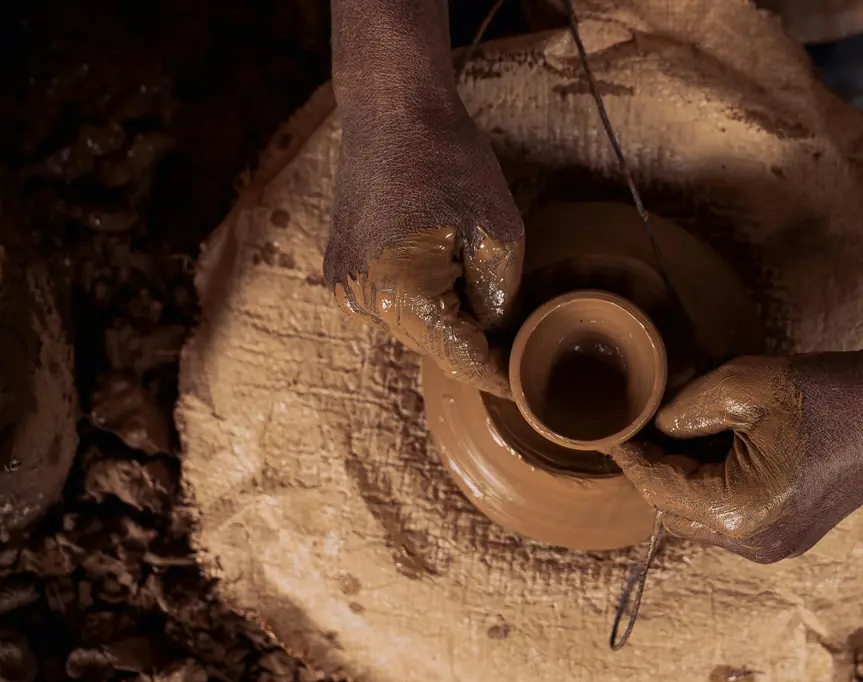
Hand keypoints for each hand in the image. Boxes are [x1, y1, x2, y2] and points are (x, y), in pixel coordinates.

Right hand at [324, 96, 523, 397]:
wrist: (389, 109)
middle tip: (515, 331)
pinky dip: (422, 298)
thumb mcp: (498, 231)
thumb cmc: (447, 159)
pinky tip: (439, 259)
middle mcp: (361, 302)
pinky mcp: (340, 274)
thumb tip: (497, 339)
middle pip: (434, 344)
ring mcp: (344, 289)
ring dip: (446, 318)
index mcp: (400, 294)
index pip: (459, 356)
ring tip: (470, 274)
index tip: (522, 392)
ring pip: (413, 327)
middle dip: (473, 341)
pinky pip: (392, 305)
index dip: (495, 374)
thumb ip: (500, 300)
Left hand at [609, 352, 862, 562]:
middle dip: (657, 474)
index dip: (632, 458)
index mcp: (738, 511)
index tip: (613, 436)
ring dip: (687, 485)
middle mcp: (754, 544)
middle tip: (650, 430)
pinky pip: (733, 522)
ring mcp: (777, 547)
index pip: (658, 488)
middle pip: (674, 514)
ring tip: (690, 437)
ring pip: (702, 522)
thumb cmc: (826, 393)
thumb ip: (684, 411)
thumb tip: (657, 429)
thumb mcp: (740, 385)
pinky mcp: (792, 537)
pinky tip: (724, 452)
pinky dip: (716, 492)